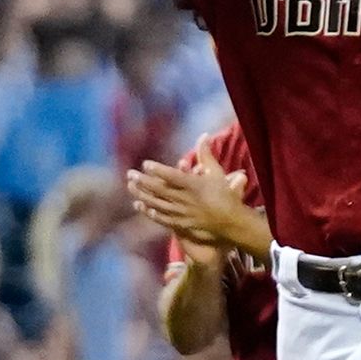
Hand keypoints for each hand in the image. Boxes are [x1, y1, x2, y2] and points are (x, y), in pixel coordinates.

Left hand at [128, 137, 249, 246]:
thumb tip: (203, 135)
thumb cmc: (224, 195)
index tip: (145, 164)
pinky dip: (150, 212)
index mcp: (193, 185)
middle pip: (159, 190)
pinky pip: (162, 218)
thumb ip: (206, 154)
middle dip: (143, 181)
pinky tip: (141, 206)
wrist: (230, 223)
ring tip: (130, 187)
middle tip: (130, 173)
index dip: (157, 170)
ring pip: (157, 204)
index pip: (172, 176)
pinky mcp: (181, 225)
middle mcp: (185, 199)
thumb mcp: (216, 172)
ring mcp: (181, 213)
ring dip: (142, 195)